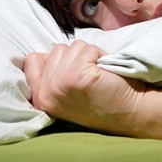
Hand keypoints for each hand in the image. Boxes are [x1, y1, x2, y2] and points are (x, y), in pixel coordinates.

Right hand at [23, 40, 145, 133]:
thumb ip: (52, 75)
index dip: (55, 59)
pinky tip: (105, 73)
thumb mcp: (66, 93)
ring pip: (73, 47)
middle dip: (76, 57)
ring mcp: (60, 84)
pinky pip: (88, 49)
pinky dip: (100, 55)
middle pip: (56, 50)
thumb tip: (47, 53)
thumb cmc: (101, 100)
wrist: (129, 115)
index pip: (32, 60)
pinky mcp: (78, 76)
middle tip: (89, 76)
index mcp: (39, 98)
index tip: (73, 71)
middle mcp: (45, 92)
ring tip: (98, 75)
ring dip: (90, 55)